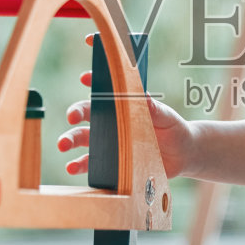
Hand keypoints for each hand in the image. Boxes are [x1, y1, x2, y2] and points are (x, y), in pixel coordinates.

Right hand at [59, 35, 195, 178]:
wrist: (182, 156)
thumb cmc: (174, 129)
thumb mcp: (167, 117)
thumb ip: (155, 109)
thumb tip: (144, 95)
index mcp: (124, 104)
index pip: (106, 88)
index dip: (94, 79)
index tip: (86, 77)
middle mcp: (112, 121)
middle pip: (87, 113)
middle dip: (75, 112)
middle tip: (71, 116)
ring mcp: (109, 141)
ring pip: (82, 137)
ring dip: (69, 139)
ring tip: (62, 144)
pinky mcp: (110, 162)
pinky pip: (89, 163)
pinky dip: (78, 164)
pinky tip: (71, 167)